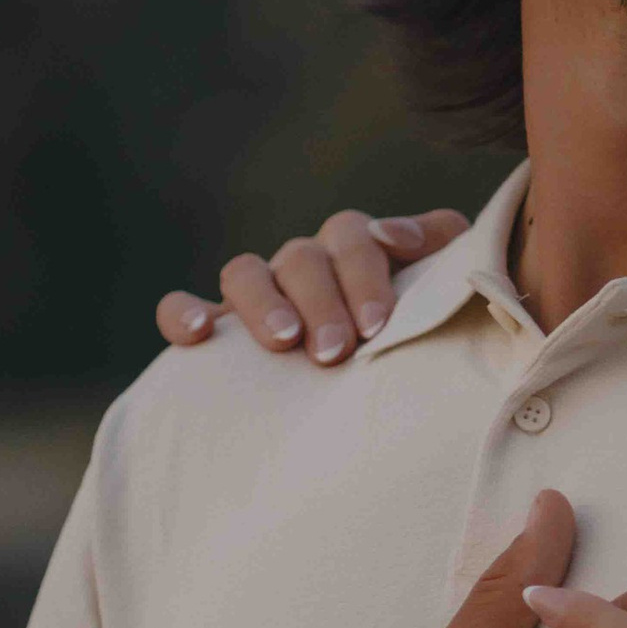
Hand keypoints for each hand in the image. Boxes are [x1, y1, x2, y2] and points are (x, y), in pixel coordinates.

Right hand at [158, 205, 470, 362]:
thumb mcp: (440, 294)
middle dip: (321, 301)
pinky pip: (183, 306)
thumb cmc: (418, 338)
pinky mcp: (216, 326)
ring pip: (244, 271)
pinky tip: (199, 335)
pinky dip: (183, 313)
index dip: (365, 271)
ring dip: (263, 303)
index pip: (354, 236)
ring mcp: (259, 292)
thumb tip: (402, 236)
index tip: (378, 323)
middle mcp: (305, 264)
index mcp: (355, 250)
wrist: (381, 391)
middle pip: (303, 257)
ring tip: (283, 343)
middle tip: (336, 350)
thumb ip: (443, 255)